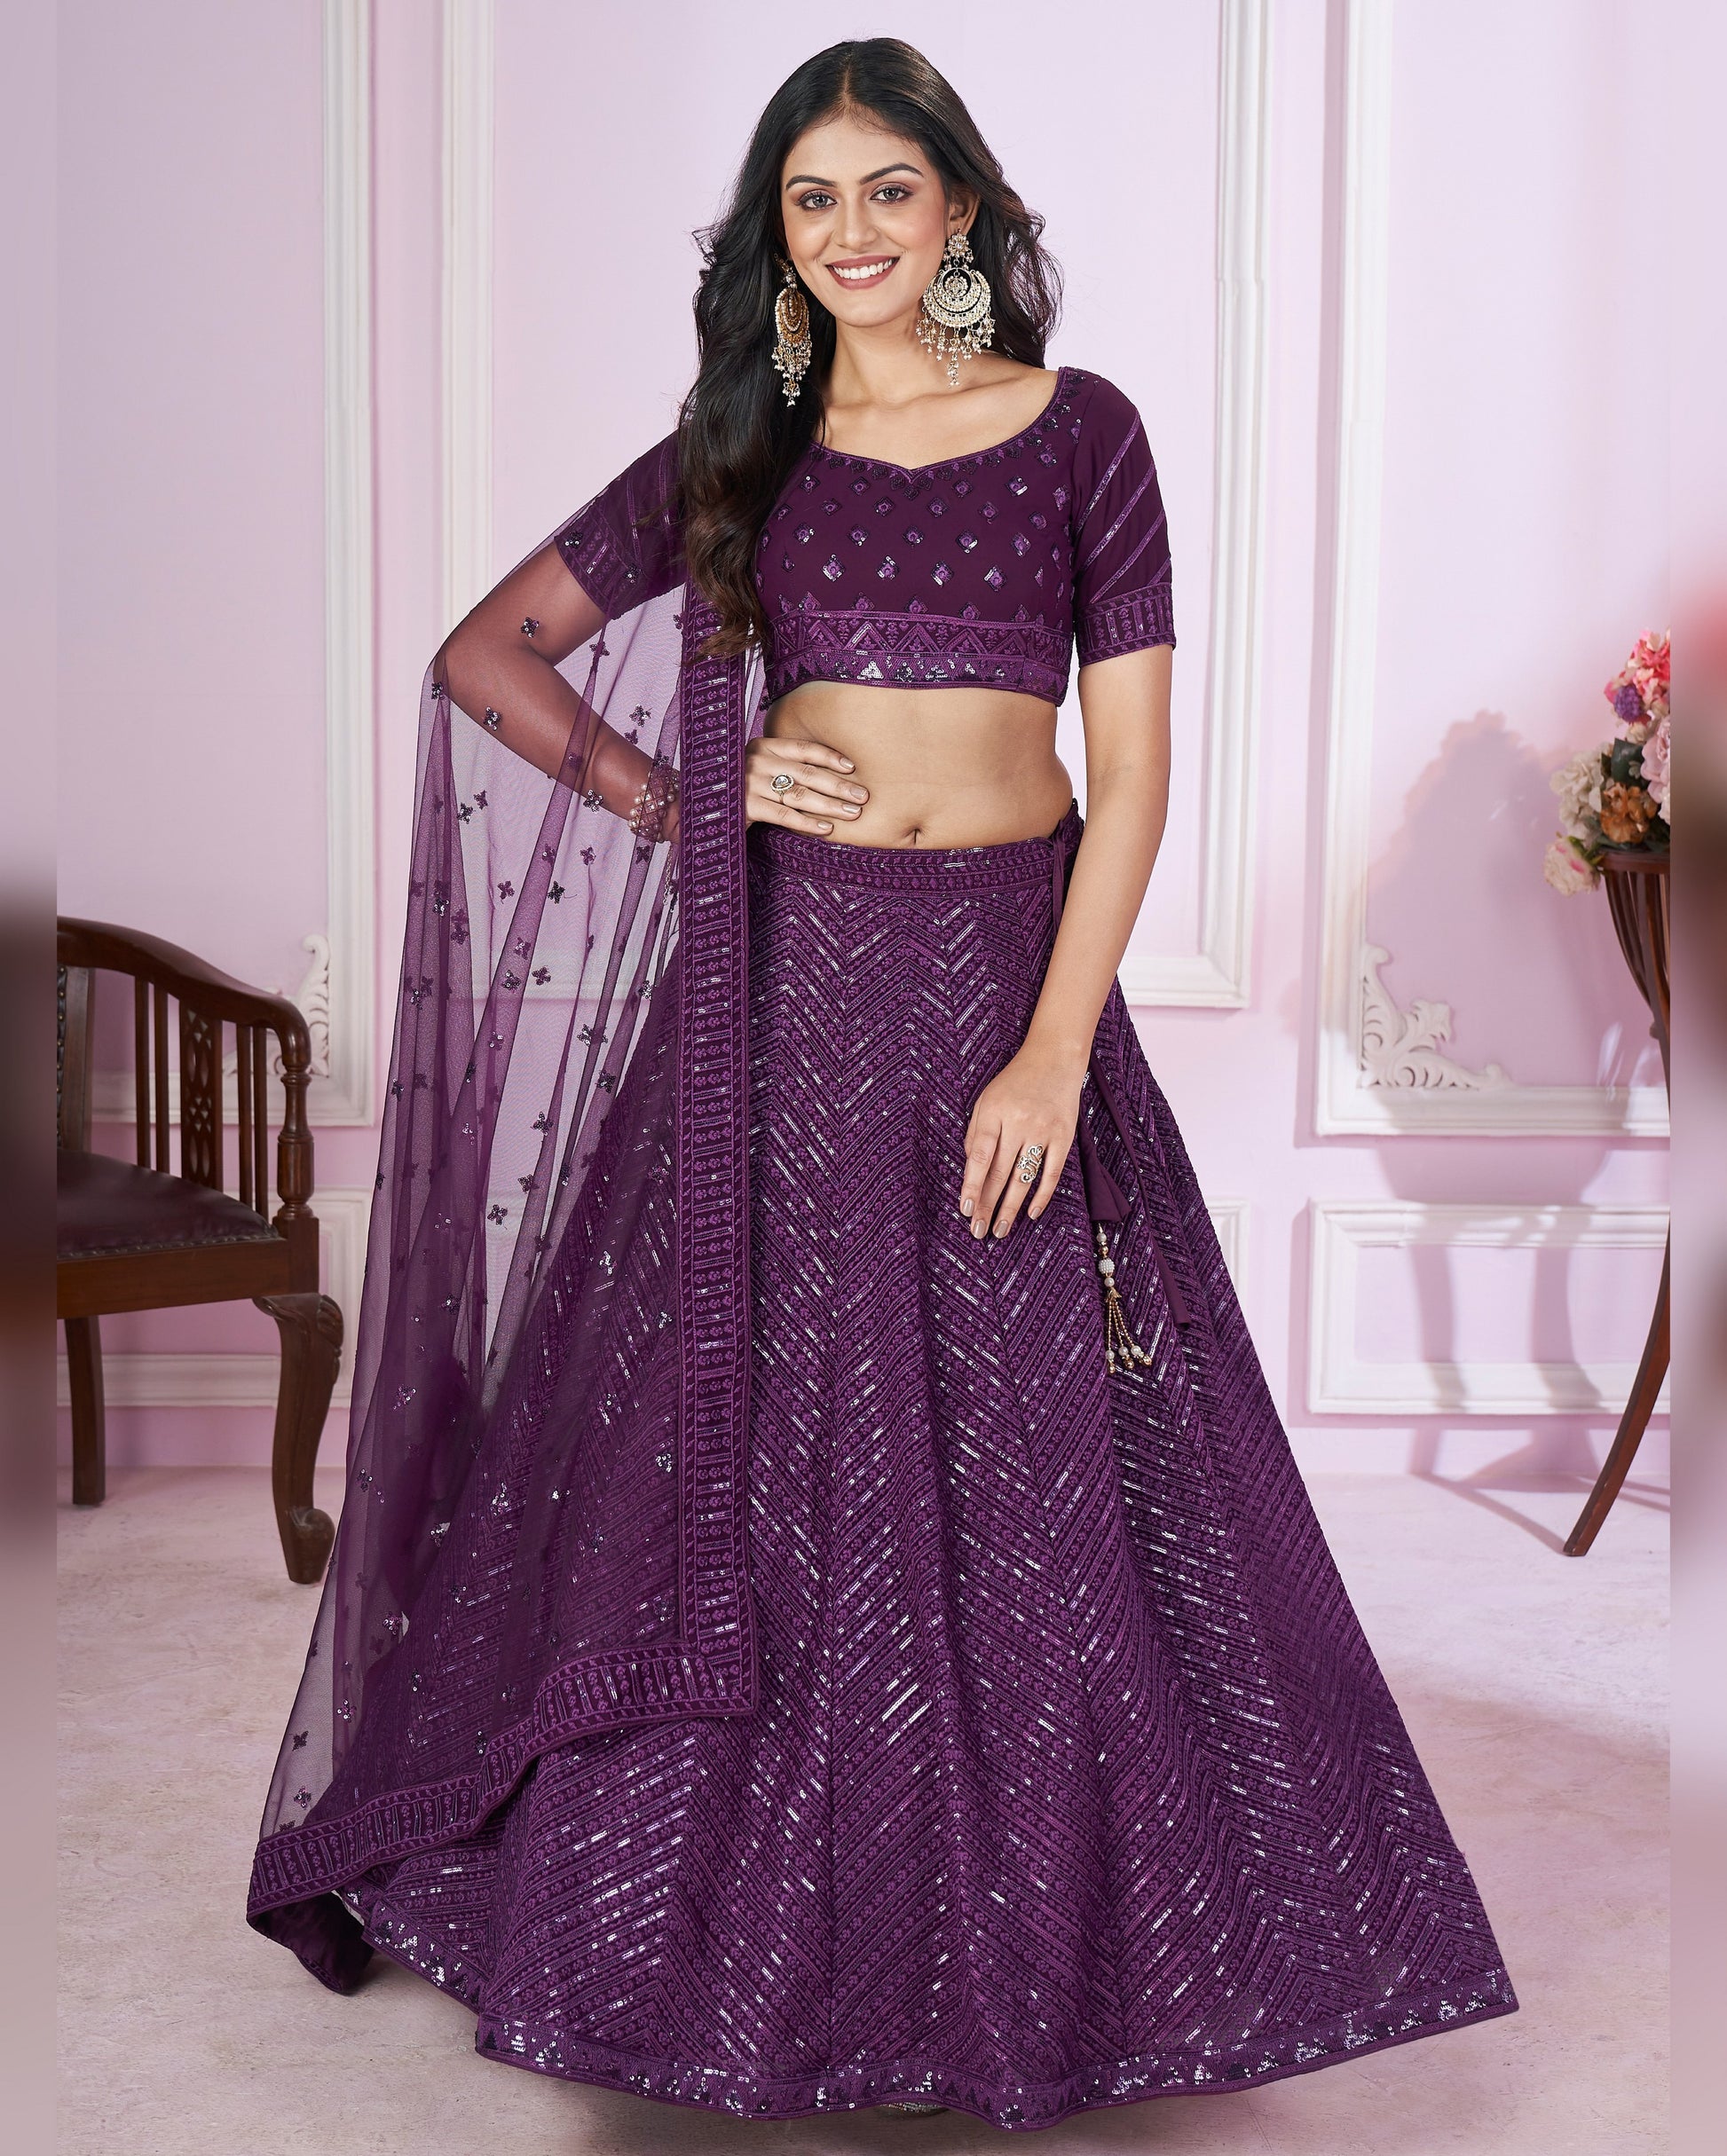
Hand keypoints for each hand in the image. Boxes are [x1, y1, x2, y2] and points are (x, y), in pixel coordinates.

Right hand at [745, 735, 868, 832]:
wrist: (699, 803)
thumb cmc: (736, 783)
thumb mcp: (757, 765)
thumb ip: (783, 764)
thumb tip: (827, 772)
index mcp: (763, 746)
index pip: (804, 749)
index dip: (830, 757)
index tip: (852, 767)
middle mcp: (757, 761)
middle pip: (807, 773)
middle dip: (839, 785)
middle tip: (863, 795)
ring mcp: (750, 783)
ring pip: (800, 795)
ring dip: (830, 805)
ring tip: (852, 813)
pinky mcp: (746, 807)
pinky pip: (784, 816)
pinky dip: (807, 823)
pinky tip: (826, 829)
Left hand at [959, 1040, 1085, 1239]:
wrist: (1054, 1059)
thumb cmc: (1015, 1082)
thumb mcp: (986, 1100)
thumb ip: (976, 1133)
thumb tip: (970, 1171)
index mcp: (994, 1113)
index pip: (979, 1156)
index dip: (971, 1185)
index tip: (965, 1209)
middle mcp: (1018, 1122)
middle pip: (999, 1172)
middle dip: (987, 1205)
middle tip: (978, 1231)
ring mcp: (1043, 1130)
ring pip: (1023, 1178)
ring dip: (1011, 1208)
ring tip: (1000, 1230)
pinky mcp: (1064, 1137)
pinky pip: (1051, 1173)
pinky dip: (1041, 1196)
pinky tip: (1031, 1214)